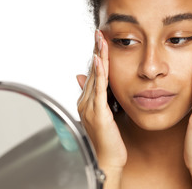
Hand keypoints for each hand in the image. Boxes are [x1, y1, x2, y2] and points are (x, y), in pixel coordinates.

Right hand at [77, 30, 126, 171]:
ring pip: (95, 76)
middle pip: (92, 71)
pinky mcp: (98, 112)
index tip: (99, 41)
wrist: (107, 159)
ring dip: (98, 57)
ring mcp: (90, 107)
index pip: (92, 74)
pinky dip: (98, 73)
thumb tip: (84, 79)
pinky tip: (98, 60)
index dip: (96, 56)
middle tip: (99, 33)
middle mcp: (85, 102)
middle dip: (96, 51)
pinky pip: (98, 89)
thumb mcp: (102, 114)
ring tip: (100, 40)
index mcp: (87, 102)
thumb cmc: (107, 140)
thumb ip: (95, 96)